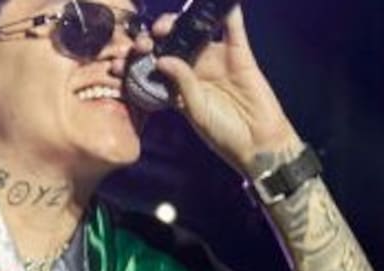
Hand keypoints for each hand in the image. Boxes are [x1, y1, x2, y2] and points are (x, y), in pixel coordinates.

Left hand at [145, 7, 303, 177]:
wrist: (258, 143)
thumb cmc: (224, 135)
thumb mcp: (197, 112)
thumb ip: (182, 85)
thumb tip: (163, 60)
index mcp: (178, 85)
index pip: (154, 64)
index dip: (139, 58)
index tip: (125, 58)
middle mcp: (195, 69)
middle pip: (172, 43)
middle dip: (156, 37)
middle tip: (149, 39)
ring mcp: (216, 59)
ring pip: (196, 32)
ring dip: (182, 22)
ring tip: (168, 25)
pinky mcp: (239, 54)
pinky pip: (233, 29)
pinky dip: (227, 13)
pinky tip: (218, 4)